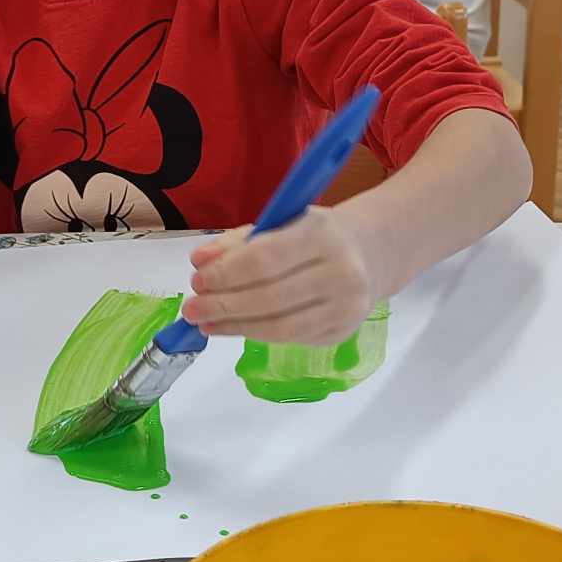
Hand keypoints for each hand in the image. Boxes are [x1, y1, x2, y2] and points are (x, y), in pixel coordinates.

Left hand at [181, 207, 376, 346]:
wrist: (369, 253)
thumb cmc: (315, 236)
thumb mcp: (280, 223)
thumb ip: (238, 242)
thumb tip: (200, 262)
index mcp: (321, 234)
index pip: (264, 260)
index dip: (226, 275)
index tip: (197, 281)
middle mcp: (340, 271)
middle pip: (269, 298)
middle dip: (224, 306)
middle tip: (192, 309)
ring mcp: (346, 307)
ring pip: (280, 327)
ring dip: (236, 327)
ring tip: (206, 323)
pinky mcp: (342, 331)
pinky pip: (291, 338)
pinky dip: (257, 334)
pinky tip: (234, 327)